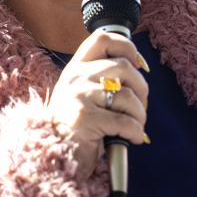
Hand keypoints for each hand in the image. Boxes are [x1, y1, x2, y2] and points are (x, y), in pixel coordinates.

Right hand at [47, 31, 148, 179]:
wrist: (54, 158)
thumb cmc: (76, 127)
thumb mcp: (82, 94)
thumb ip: (102, 77)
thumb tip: (139, 67)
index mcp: (75, 68)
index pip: (103, 38)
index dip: (127, 47)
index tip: (137, 65)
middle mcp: (75, 77)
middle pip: (124, 67)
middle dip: (141, 88)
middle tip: (139, 105)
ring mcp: (78, 97)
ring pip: (127, 95)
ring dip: (139, 114)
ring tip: (136, 126)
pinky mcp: (85, 120)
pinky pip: (125, 121)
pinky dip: (136, 131)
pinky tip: (133, 138)